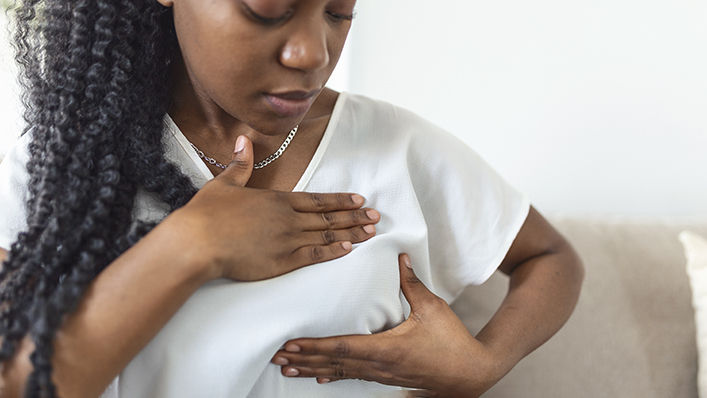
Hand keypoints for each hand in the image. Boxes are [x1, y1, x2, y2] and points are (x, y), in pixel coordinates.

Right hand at [171, 135, 380, 281]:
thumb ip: (240, 164)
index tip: (358, 199)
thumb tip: (244, 139)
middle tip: (376, 216)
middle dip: (354, 216)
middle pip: (328, 217)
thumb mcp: (224, 183)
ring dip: (351, 233)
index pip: (317, 199)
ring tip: (370, 232)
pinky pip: (314, 255)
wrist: (198, 242)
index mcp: (277, 199)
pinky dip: (333, 252)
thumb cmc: (207, 214)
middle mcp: (288, 218)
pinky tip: (349, 249)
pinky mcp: (282, 261)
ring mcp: (287, 240)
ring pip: (327, 235)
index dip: (339, 200)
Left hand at [269, 254, 503, 396]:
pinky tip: (319, 376)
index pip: (343, 348)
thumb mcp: (432, 308)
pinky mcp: (386, 377)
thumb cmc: (452, 341)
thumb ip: (412, 283)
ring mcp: (381, 374)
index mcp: (387, 348)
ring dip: (312, 368)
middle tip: (278, 355)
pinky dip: (332, 374)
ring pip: (340, 372)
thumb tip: (400, 256)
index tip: (292, 345)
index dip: (315, 347)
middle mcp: (379, 365)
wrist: (469, 373)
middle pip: (334, 363)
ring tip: (288, 367)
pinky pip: (352, 376)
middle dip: (304, 359)